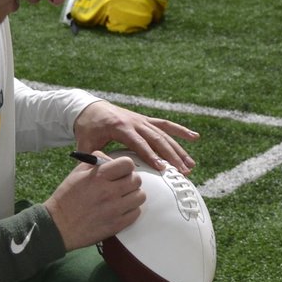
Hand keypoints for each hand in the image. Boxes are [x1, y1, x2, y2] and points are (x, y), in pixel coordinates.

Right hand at [44, 153, 145, 249]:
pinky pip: (136, 213)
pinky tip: (122, 209)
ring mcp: (114, 209)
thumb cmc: (66, 198)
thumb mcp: (77, 173)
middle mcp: (109, 192)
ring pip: (140, 196)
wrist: (58, 227)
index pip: (128, 164)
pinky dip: (131, 210)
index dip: (126, 166)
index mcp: (99, 176)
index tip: (121, 171)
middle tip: (122, 184)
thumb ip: (96, 161)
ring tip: (124, 197)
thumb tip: (111, 159)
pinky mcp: (117, 224)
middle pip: (137, 180)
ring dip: (133, 195)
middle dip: (131, 180)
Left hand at [74, 100, 198, 174]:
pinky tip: (195, 137)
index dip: (151, 156)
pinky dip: (181, 131)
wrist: (90, 108)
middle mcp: (135, 122)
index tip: (162, 169)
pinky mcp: (147, 120)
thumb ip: (92, 157)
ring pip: (165, 134)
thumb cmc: (88, 128)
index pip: (139, 143)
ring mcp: (142, 120)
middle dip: (172, 156)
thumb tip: (104, 173)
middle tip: (183, 171)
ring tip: (191, 165)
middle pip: (157, 139)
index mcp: (120, 127)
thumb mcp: (85, 143)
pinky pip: (166, 125)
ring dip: (179, 150)